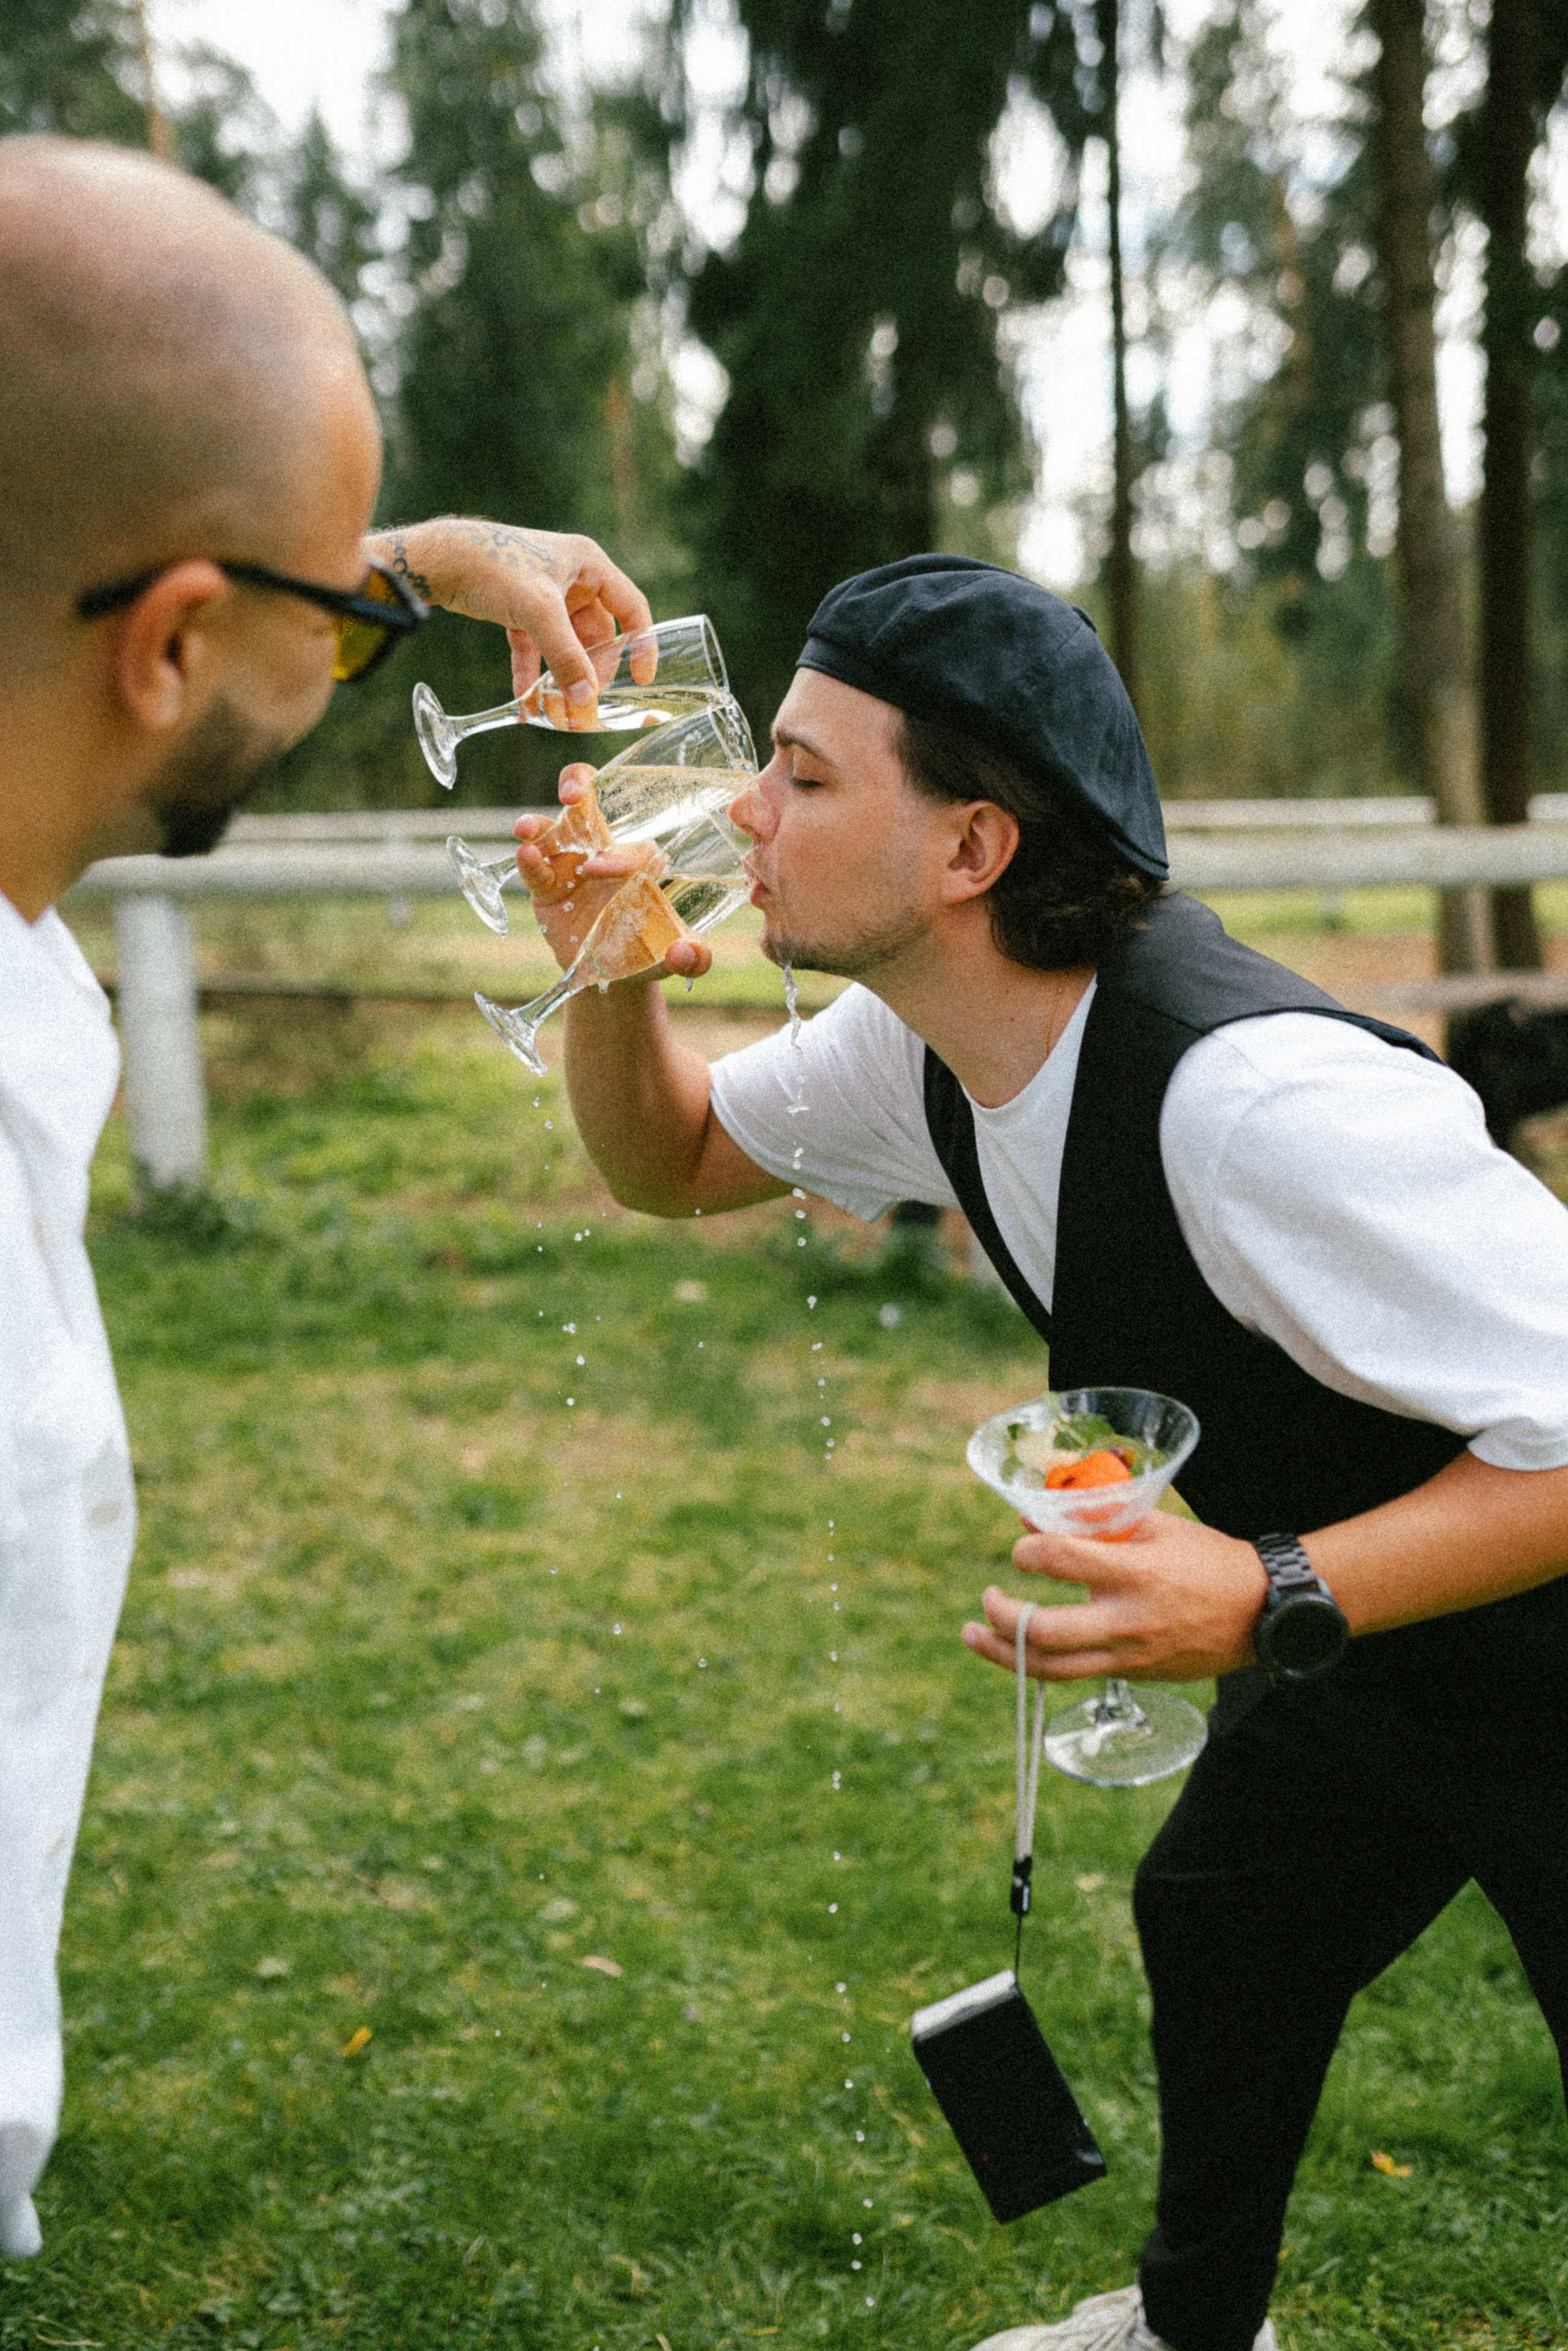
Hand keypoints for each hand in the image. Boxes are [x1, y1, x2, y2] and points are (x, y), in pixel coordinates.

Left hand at [365, 519, 653, 729]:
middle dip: (591, 670)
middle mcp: (572, 577)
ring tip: (557, 709)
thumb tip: (586, 699)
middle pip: (597, 633)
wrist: (440, 559)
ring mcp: (546, 594)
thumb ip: (565, 655)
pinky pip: (535, 647)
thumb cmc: (494, 568)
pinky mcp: (520, 608)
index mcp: (589, 564)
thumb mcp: (537, 611)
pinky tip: (526, 700)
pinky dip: (533, 672)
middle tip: (586, 702)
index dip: (641, 644)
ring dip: (561, 676)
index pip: (631, 607)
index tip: (642, 678)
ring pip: (565, 643)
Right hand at [513, 765, 714, 980]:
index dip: (626, 855)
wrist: (609, 974)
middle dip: (581, 787)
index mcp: (639, 864)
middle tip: (573, 797)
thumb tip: (686, 955)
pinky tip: (525, 854)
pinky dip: (529, 860)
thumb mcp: (674, 959)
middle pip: (590, 805)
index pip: (635, 845)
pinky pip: (535, 868)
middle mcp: (603, 853)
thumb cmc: (646, 954)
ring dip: (539, 823)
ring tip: (526, 828)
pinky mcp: (547, 886)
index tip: (609, 874)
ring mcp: (570, 865)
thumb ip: (693, 958)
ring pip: (553, 829)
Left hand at [961, 1510, 1268, 1684]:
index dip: (1027, 1552)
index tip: (1022, 1551)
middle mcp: (1128, 1619)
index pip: (1060, 1560)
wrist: (1261, 1613)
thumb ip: (1095, 1522)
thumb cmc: (1208, 1560)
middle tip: (987, 1600)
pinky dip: (1040, 1663)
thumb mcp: (1157, 1527)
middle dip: (1002, 1617)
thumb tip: (1033, 1518)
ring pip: (1051, 1668)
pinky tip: (1019, 1649)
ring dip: (1003, 1653)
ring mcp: (1129, 1655)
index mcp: (1136, 1572)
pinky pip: (1075, 1675)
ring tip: (974, 1634)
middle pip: (1044, 1631)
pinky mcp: (1133, 1675)